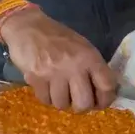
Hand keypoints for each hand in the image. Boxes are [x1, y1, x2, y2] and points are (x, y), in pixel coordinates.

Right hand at [1, 6, 116, 111]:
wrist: (27, 27)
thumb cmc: (58, 37)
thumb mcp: (82, 46)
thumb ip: (92, 68)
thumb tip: (101, 93)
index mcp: (89, 56)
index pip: (106, 85)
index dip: (106, 99)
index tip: (100, 102)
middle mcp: (74, 66)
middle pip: (84, 103)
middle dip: (82, 106)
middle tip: (78, 101)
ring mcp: (54, 73)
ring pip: (63, 104)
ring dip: (62, 101)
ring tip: (60, 91)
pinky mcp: (36, 79)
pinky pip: (46, 100)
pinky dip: (47, 98)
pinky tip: (47, 87)